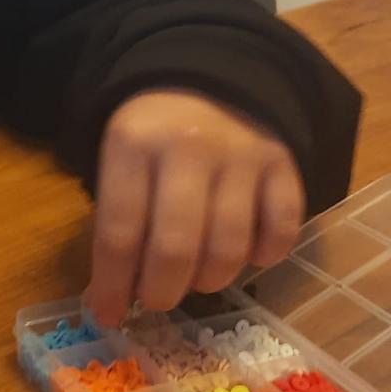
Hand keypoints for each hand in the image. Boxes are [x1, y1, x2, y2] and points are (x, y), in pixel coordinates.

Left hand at [83, 91, 304, 324]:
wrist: (207, 77)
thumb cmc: (152, 135)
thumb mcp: (119, 160)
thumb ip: (115, 221)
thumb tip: (110, 300)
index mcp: (134, 144)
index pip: (119, 232)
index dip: (112, 285)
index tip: (109, 314)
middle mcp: (188, 148)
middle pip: (176, 248)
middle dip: (161, 291)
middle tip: (156, 300)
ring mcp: (241, 155)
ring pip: (229, 248)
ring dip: (210, 280)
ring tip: (197, 276)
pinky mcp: (281, 163)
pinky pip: (281, 231)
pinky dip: (265, 255)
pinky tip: (247, 254)